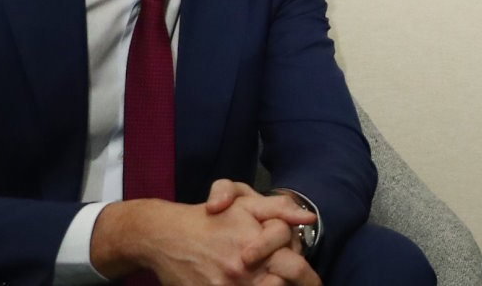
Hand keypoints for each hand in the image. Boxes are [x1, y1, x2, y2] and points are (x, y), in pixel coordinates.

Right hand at [205, 181, 320, 285]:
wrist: (167, 237)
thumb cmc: (212, 219)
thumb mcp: (246, 204)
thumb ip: (280, 209)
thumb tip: (309, 218)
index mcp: (256, 248)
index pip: (295, 269)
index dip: (308, 277)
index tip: (314, 282)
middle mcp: (242, 272)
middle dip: (290, 283)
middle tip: (296, 281)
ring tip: (271, 278)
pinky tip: (251, 282)